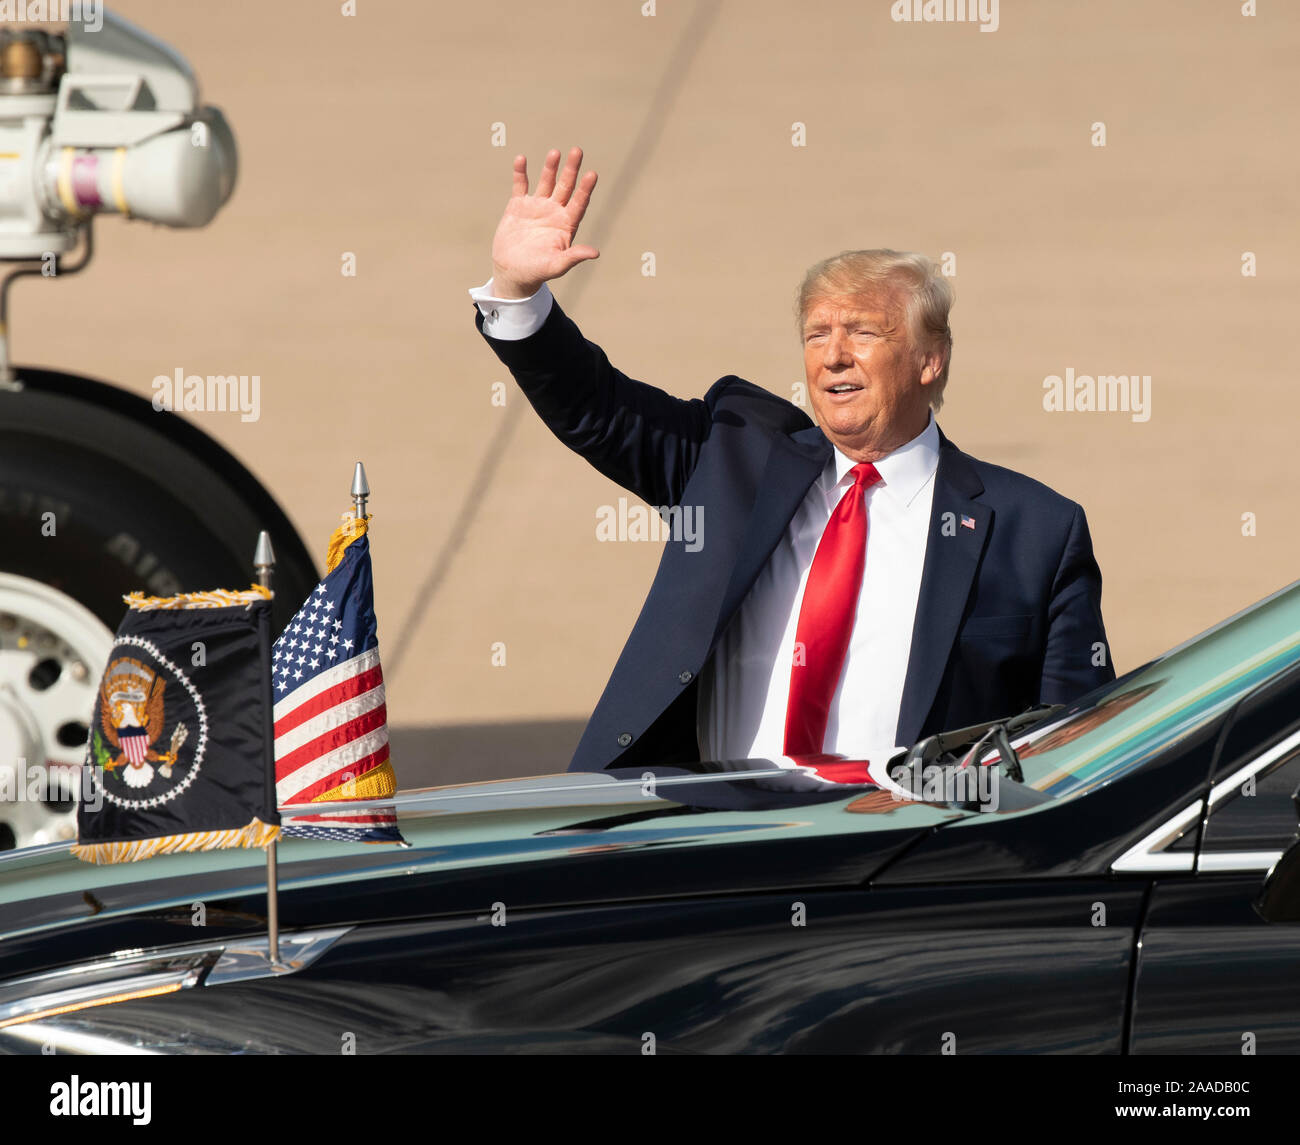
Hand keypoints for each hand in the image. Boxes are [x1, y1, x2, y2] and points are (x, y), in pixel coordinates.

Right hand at [490, 146, 598, 297]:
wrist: (512, 272)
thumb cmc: (537, 272)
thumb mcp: (556, 266)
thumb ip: (574, 257)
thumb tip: (595, 253)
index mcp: (566, 224)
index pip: (579, 203)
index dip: (585, 189)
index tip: (592, 174)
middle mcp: (554, 212)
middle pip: (565, 186)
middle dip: (571, 170)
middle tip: (578, 151)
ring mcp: (536, 207)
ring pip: (546, 182)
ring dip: (550, 168)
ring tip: (555, 153)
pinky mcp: (518, 206)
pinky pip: (520, 185)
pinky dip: (520, 173)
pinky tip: (521, 159)